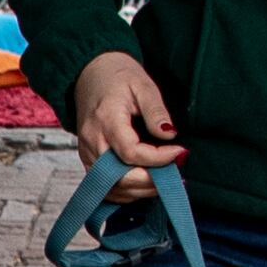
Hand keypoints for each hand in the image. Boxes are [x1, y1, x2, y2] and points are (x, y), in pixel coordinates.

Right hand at [71, 49, 181, 202]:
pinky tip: (146, 184)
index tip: (179, 152)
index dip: (158, 159)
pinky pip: (105, 187)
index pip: (131, 152)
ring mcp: (87, 153)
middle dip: (151, 181)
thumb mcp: (143, 85)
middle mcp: (92, 141)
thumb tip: (169, 135)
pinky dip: (127, 192)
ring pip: (112, 187)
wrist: (89, 74)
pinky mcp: (88, 161)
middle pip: (120, 177)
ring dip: (140, 190)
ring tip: (165, 180)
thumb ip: (156, 111)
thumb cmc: (117, 77)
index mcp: (106, 120)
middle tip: (175, 174)